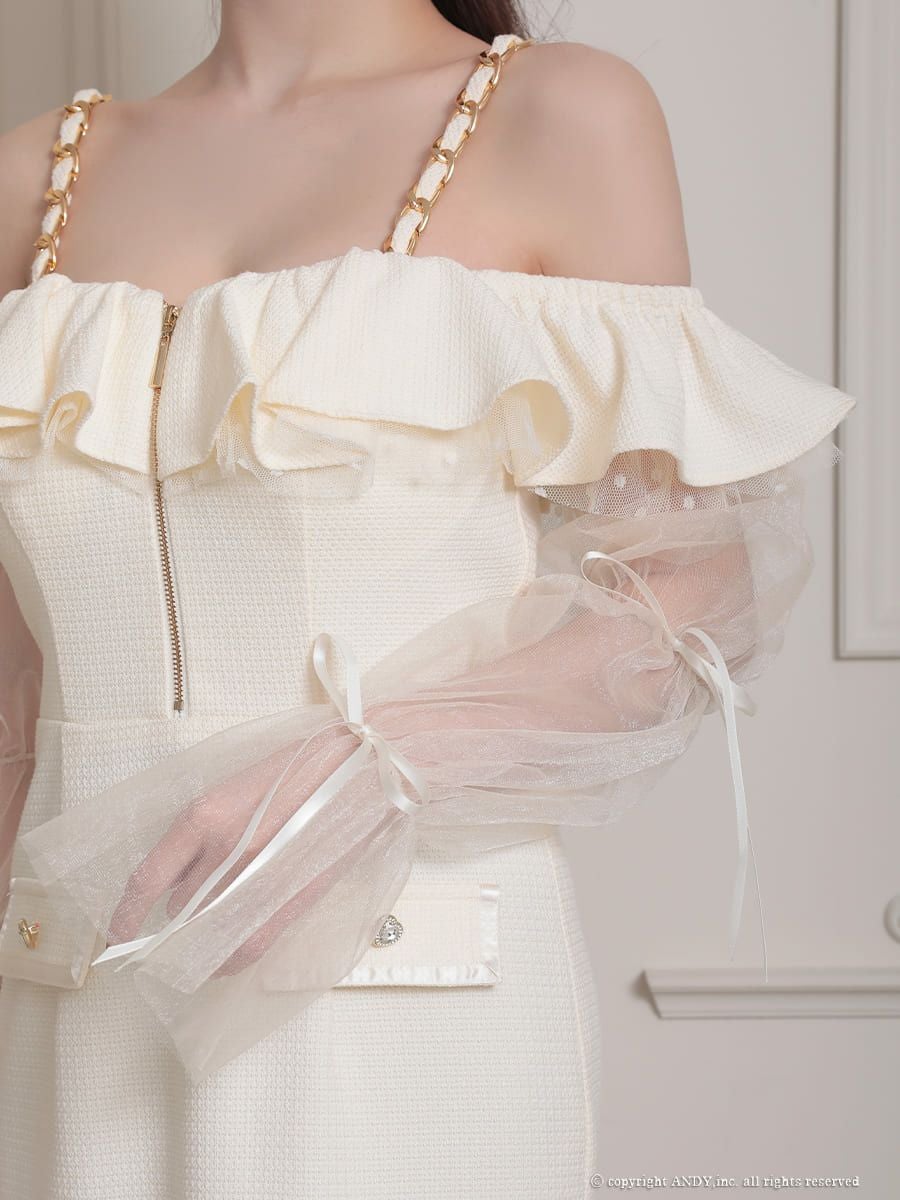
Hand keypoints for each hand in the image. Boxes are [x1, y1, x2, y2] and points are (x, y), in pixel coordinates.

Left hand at [105, 723, 363, 960]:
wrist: (363, 771)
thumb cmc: (303, 769)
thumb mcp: (238, 788)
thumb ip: (206, 830)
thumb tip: (183, 876)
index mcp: (206, 815)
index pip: (149, 877)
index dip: (127, 912)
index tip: (119, 931)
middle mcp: (226, 851)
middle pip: (179, 907)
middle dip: (178, 911)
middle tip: (188, 908)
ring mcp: (258, 879)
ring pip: (207, 928)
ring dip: (202, 932)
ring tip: (214, 921)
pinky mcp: (289, 900)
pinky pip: (243, 948)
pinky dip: (227, 957)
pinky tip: (224, 955)